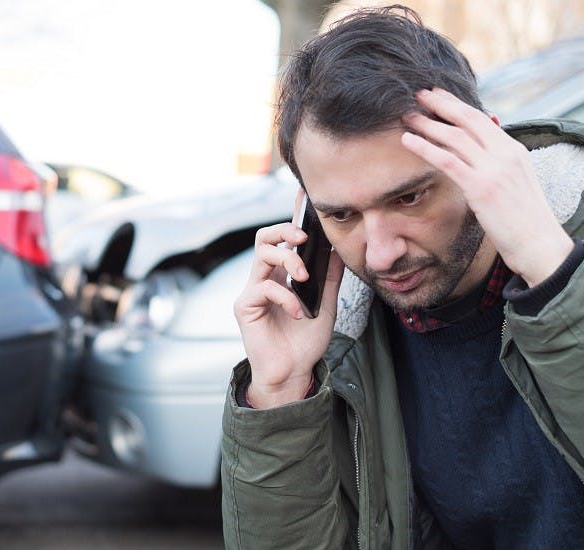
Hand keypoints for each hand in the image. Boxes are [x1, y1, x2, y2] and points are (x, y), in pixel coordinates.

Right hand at [233, 190, 343, 407]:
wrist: (294, 372)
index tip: (304, 198)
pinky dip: (286, 297)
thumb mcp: (327, 303)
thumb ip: (330, 276)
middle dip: (284, 230)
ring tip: (303, 277)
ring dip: (287, 260)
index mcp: (282, 275)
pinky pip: (264, 289)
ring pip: (261, 255)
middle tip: (303, 237)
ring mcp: (253, 291)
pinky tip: (298, 311)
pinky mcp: (245, 307)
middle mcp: (264, 278)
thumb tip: (338, 247)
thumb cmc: (306, 340)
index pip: (284, 239)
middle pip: (264, 238)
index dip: (291, 217)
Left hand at [400, 88, 572, 286]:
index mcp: (513, 150)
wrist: (539, 244)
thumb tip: (481, 151)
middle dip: (441, 104)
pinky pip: (447, 161)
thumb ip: (498, 163)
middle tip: (418, 94)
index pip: (481, 119)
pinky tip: (408, 140)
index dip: (456, 105)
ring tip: (407, 116)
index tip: (438, 96)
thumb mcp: (516, 182)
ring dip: (427, 124)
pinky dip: (425, 148)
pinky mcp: (481, 187)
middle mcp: (505, 154)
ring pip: (455, 137)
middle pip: (467, 120)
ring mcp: (494, 169)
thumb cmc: (525, 219)